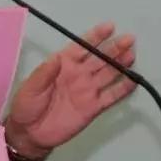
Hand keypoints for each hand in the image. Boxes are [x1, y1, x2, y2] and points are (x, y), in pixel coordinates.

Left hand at [5, 22, 136, 159]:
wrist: (31, 133)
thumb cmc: (27, 105)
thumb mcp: (31, 87)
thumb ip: (44, 72)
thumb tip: (57, 58)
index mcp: (63, 64)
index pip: (82, 47)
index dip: (95, 37)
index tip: (109, 27)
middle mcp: (78, 74)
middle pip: (99, 58)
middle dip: (114, 48)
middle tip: (128, 39)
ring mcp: (87, 91)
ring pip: (108, 74)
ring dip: (120, 64)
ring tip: (132, 54)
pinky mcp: (93, 108)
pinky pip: (111, 96)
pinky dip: (122, 89)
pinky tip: (133, 80)